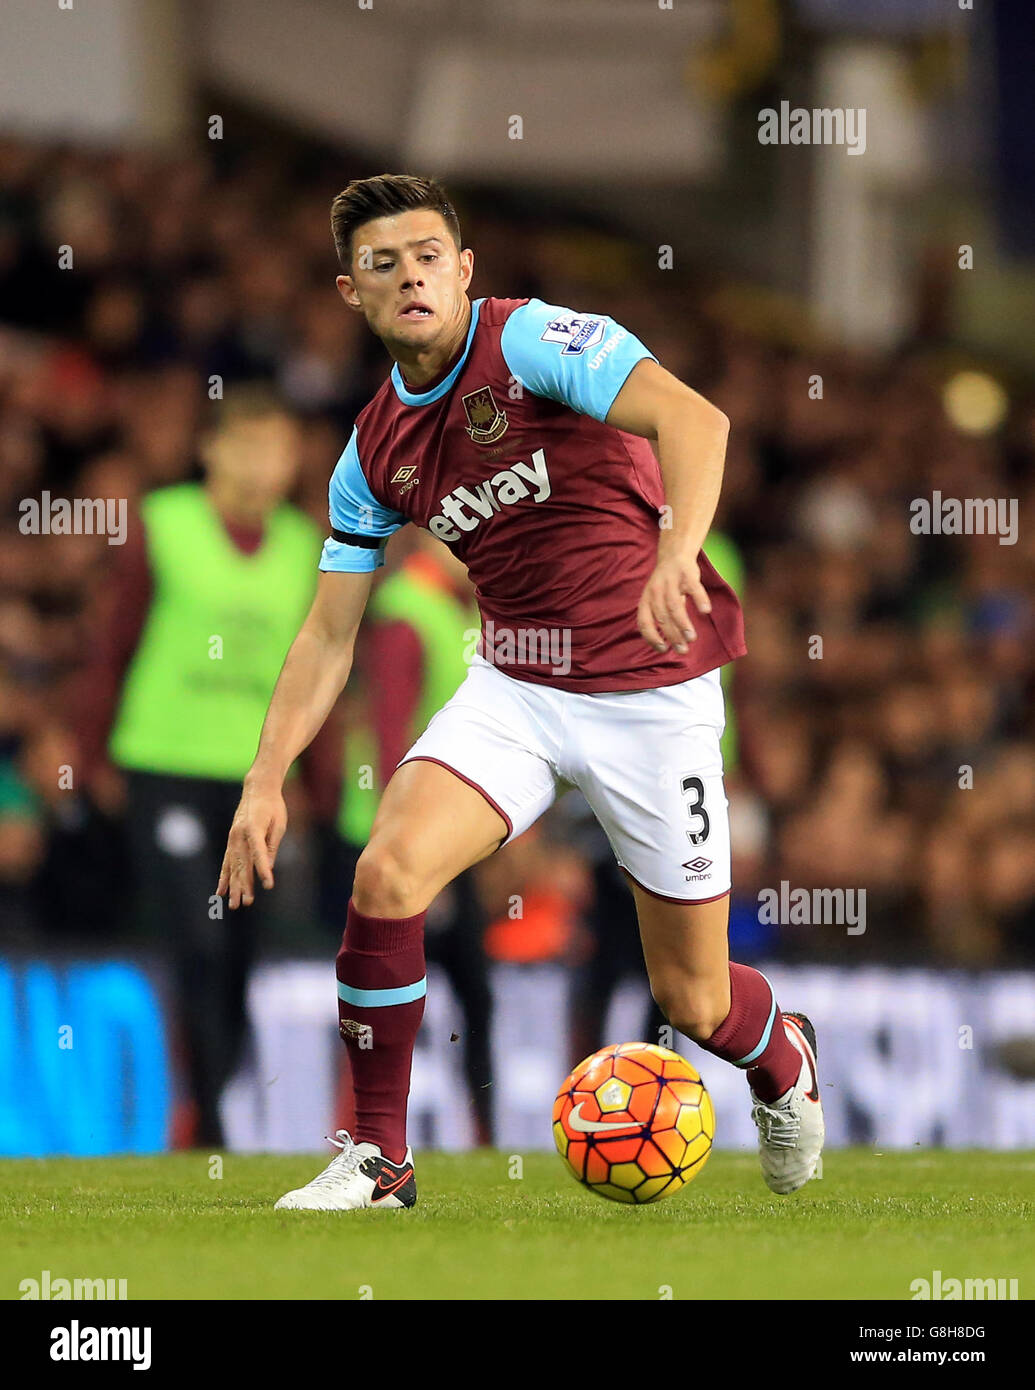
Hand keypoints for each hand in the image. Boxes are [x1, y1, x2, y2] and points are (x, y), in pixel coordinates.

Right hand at [217, 776, 287, 908]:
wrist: (258, 788)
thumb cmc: (273, 806)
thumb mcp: (279, 824)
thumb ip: (272, 846)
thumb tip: (268, 868)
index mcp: (254, 829)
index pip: (259, 853)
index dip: (264, 870)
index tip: (268, 885)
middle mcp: (240, 835)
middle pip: (242, 864)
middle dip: (244, 885)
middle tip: (246, 903)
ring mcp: (233, 838)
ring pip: (232, 866)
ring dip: (233, 886)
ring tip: (234, 904)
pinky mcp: (231, 840)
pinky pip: (226, 862)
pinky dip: (224, 877)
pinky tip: (221, 892)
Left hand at [636, 549, 710, 653]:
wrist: (674, 555)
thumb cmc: (666, 585)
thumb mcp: (656, 600)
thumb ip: (661, 620)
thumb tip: (667, 646)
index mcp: (646, 600)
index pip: (644, 622)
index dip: (651, 637)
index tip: (663, 649)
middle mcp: (655, 591)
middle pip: (662, 617)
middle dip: (672, 636)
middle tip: (683, 650)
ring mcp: (671, 582)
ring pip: (675, 606)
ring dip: (683, 624)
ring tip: (692, 638)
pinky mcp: (686, 574)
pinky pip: (694, 588)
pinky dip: (700, 599)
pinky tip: (705, 611)